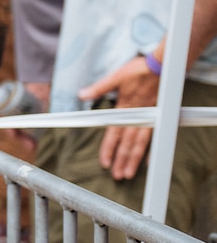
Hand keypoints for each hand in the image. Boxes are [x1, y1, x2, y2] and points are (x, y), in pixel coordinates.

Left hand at [80, 53, 160, 180]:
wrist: (161, 66)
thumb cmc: (138, 70)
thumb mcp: (115, 77)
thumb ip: (99, 88)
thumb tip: (82, 94)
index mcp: (124, 108)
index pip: (114, 134)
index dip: (108, 149)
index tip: (104, 163)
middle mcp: (137, 117)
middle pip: (127, 144)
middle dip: (121, 160)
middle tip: (117, 176)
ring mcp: (149, 118)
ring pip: (140, 144)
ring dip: (134, 159)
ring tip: (128, 173)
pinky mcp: (158, 117)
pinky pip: (155, 137)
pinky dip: (151, 149)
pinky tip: (149, 162)